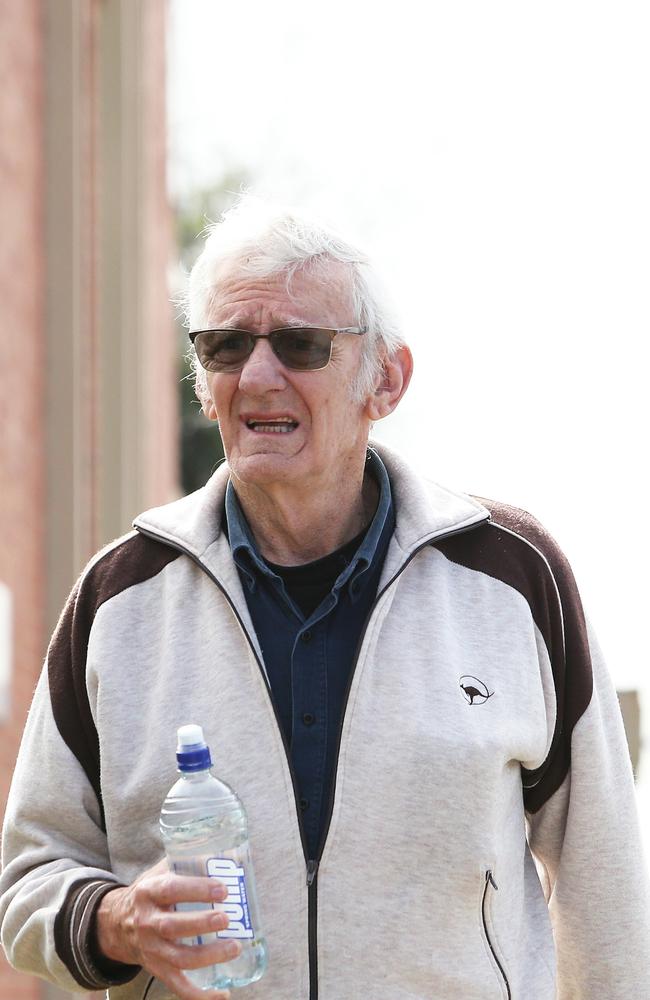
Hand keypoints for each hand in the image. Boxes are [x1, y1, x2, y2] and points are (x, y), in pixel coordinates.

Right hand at [96, 858, 240, 999]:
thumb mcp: (158, 873)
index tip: (222, 889)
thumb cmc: (148, 894)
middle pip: (173, 926)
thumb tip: (222, 850)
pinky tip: (223, 994)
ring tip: (234, 947)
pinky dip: (200, 995)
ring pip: (179, 958)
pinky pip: (178, 987)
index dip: (197, 889)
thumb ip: (184, 862)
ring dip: (209, 955)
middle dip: (202, 923)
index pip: (172, 889)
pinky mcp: (157, 970)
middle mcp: (147, 922)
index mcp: (149, 892)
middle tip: (227, 918)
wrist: (115, 924)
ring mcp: (152, 950)